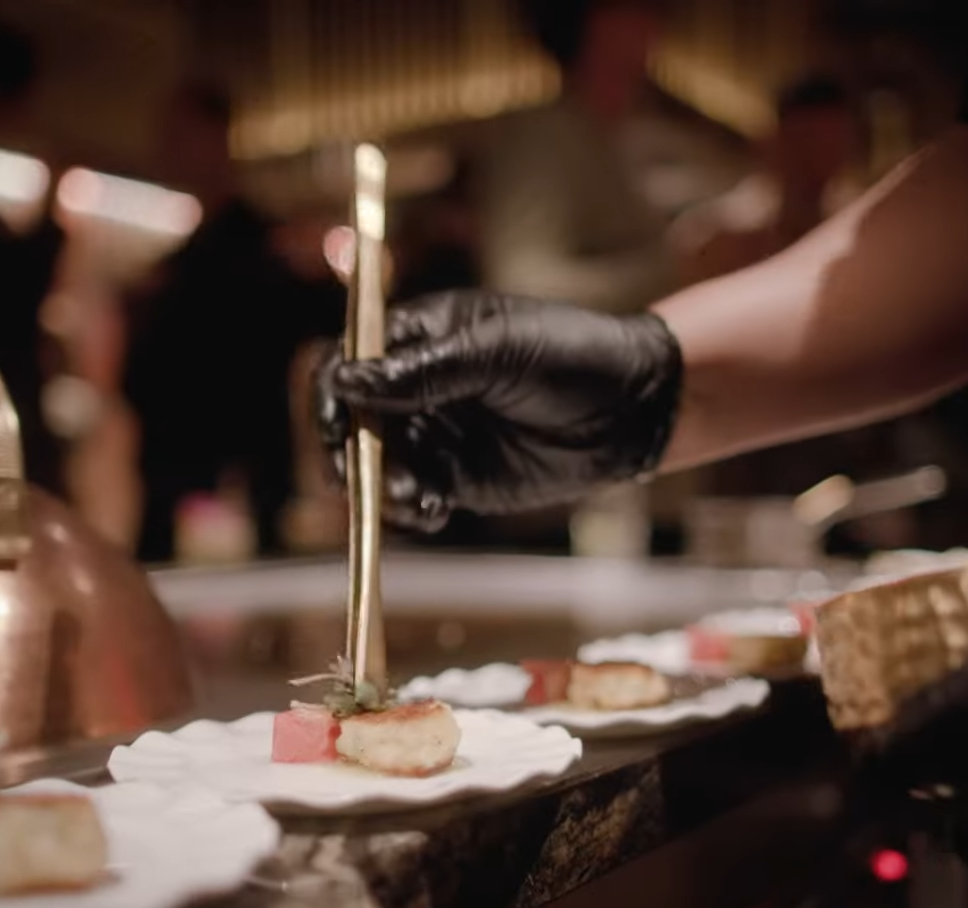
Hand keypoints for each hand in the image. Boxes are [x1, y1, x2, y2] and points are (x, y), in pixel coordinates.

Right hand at [314, 290, 683, 530]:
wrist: (634, 409)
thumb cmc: (573, 356)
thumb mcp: (498, 353)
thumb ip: (423, 370)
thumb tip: (346, 381)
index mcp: (420, 337)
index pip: (348, 361)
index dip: (333, 393)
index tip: (340, 424)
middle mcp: (416, 386)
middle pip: (351, 422)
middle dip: (353, 452)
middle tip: (370, 475)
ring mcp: (434, 434)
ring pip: (377, 467)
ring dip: (381, 488)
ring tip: (417, 498)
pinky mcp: (456, 478)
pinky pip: (411, 499)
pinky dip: (410, 510)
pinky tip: (434, 511)